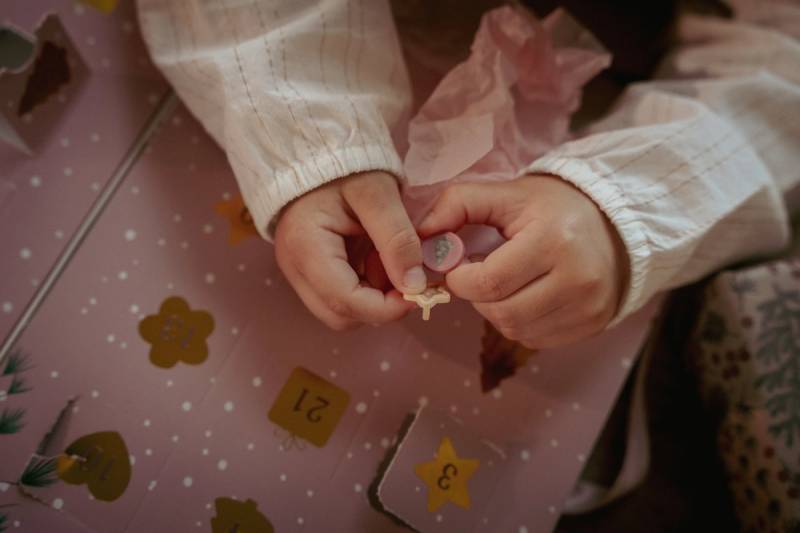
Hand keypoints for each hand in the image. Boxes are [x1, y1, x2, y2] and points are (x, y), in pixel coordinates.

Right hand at [275, 171, 426, 329]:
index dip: (387, 307)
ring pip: (340, 312)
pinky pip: (340, 297)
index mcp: (306, 249)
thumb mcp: (377, 193)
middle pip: (340, 316)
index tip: (419, 291)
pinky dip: (365, 289)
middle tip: (407, 279)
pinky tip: (378, 262)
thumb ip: (397, 238)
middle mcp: (295, 270)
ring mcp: (299, 274)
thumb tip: (415, 285)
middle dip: (379, 307)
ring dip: (373, 300)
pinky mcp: (310, 272)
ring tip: (391, 265)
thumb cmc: (344, 165)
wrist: (316, 150)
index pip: (346, 302)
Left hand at [418, 175, 628, 348]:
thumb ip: (458, 205)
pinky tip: (525, 297)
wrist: (615, 223)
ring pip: (517, 329)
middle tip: (480, 276)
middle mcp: (578, 279)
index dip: (461, 280)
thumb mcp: (507, 194)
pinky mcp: (593, 325)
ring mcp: (588, 307)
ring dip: (497, 311)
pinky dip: (520, 323)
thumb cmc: (552, 208)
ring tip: (504, 285)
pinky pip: (537, 339)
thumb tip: (419, 235)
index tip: (460, 266)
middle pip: (502, 312)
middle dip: (478, 297)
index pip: (489, 283)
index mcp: (554, 240)